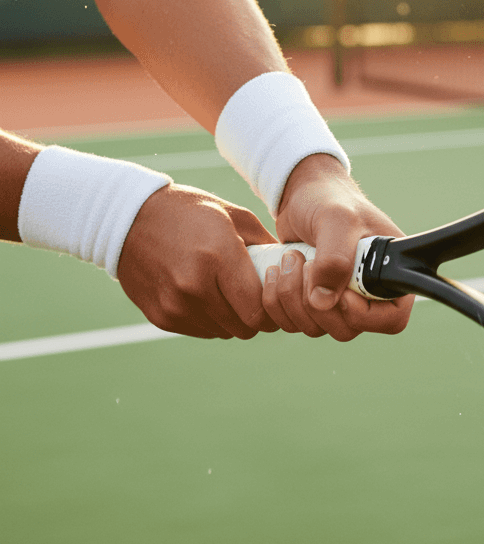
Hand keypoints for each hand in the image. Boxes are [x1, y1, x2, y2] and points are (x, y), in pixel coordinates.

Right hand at [118, 183, 277, 338]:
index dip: (273, 308)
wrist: (128, 218)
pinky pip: (201, 331)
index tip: (275, 297)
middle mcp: (194, 286)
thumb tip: (294, 269)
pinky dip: (210, 320)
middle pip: (245, 326)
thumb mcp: (234, 216)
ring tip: (231, 294)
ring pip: (224, 331)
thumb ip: (266, 245)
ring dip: (233, 319)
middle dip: (256, 315)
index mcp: (218, 257)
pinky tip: (207, 296)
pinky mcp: (161, 317)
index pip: (259, 309)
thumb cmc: (190, 212)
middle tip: (256, 297)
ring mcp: (175, 305)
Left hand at [263, 153, 412, 341]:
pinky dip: (277, 302)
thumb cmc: (329, 200)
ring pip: (316, 328)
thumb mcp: (336, 220)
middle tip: (306, 265)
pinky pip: (293, 321)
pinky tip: (277, 270)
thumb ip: (334, 259)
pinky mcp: (311, 300)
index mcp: (390, 274)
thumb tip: (323, 302)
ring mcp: (339, 299)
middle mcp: (368, 293)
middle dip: (317, 304)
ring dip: (293, 299)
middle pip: (347, 330)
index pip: (392, 319)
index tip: (340, 291)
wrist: (302, 195)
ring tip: (291, 259)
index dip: (364, 315)